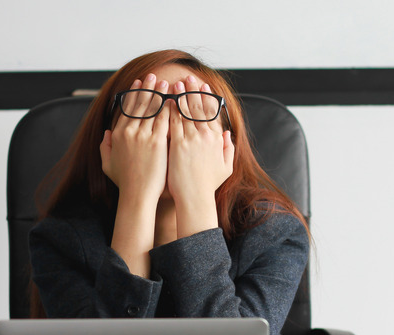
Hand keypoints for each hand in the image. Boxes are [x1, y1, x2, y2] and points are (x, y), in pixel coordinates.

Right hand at [100, 74, 169, 203]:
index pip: (127, 108)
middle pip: (139, 104)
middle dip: (146, 88)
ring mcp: (143, 136)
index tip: (138, 84)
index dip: (133, 94)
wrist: (137, 194)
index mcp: (118, 134)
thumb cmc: (125, 183)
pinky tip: (174, 99)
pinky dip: (168, 107)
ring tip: (164, 82)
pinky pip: (164, 120)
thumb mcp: (107, 164)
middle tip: (152, 76)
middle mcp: (129, 132)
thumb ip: (105, 147)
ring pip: (152, 108)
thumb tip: (107, 133)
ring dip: (158, 93)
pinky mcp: (157, 142)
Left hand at [167, 76, 234, 207]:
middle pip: (199, 107)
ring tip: (177, 83)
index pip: (212, 112)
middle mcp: (205, 136)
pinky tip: (165, 99)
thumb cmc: (207, 186)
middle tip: (188, 77)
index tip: (203, 86)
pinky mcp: (177, 144)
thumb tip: (228, 134)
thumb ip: (228, 149)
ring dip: (181, 95)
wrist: (194, 198)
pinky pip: (173, 122)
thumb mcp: (225, 167)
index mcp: (216, 140)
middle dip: (193, 90)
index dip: (207, 97)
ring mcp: (191, 139)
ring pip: (186, 111)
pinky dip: (170, 109)